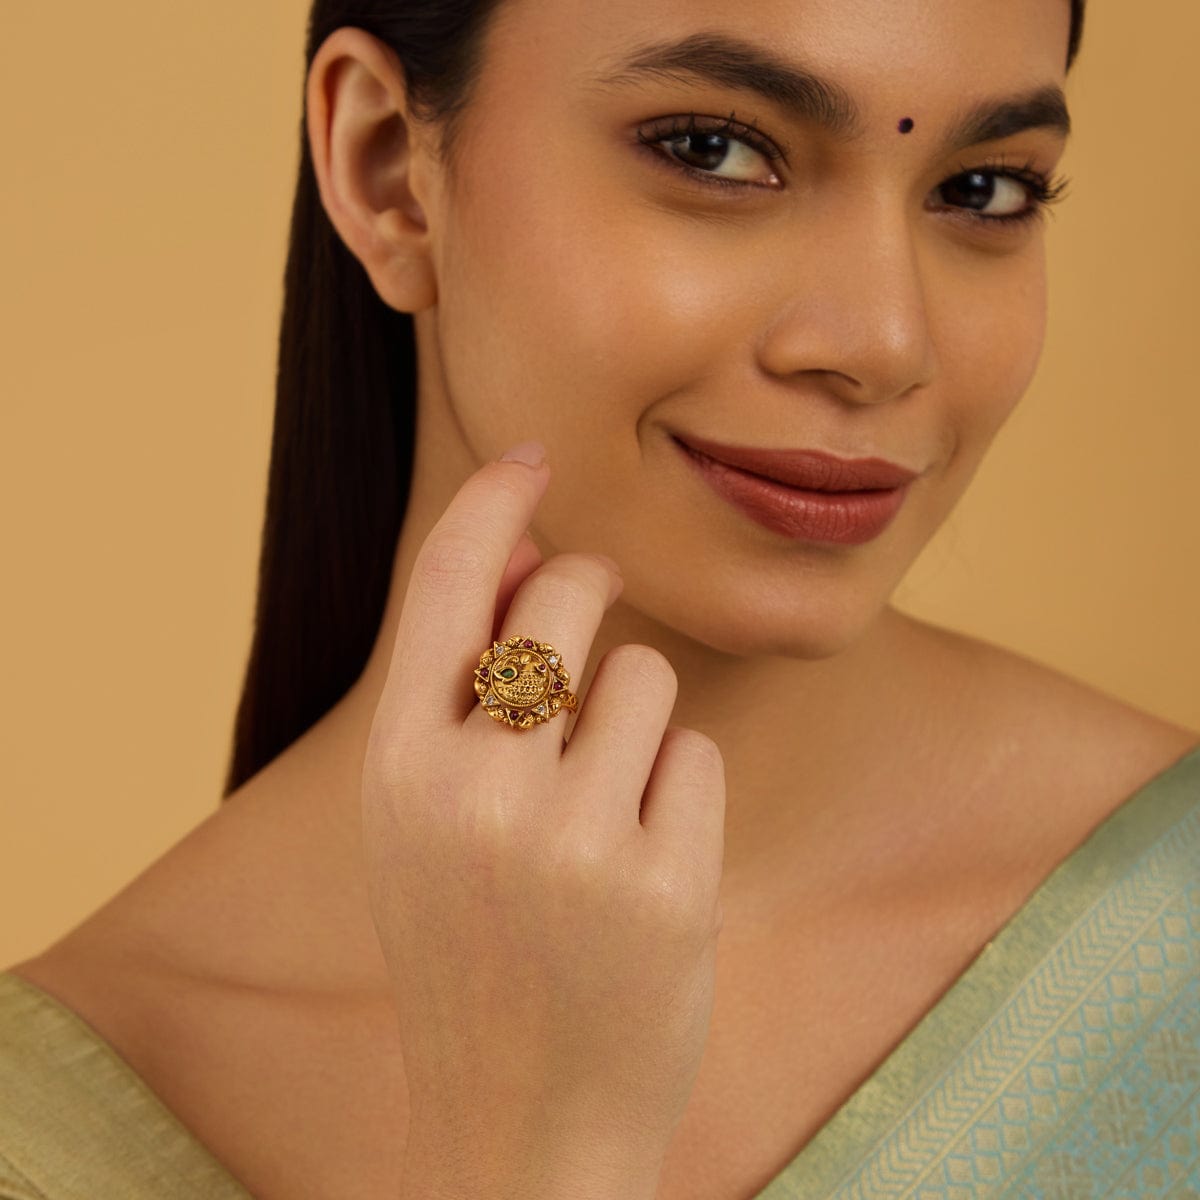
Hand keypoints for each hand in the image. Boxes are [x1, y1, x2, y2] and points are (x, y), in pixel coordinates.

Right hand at [361, 443, 726, 1197]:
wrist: (517, 1118)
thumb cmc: (471, 942)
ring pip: (646, 674)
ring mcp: (571, 838)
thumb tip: (526, 552)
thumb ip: (462, 685)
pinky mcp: (661, 882)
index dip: (493, 501)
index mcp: (397, 765)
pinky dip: (674, 788)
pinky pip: (691, 753)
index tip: (533, 459)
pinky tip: (638, 865)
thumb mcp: (426, 817)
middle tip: (586, 648)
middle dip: (591, 593)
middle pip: (571, 595)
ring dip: (635, 718)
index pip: (449, 581)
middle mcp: (475, 789)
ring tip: (598, 807)